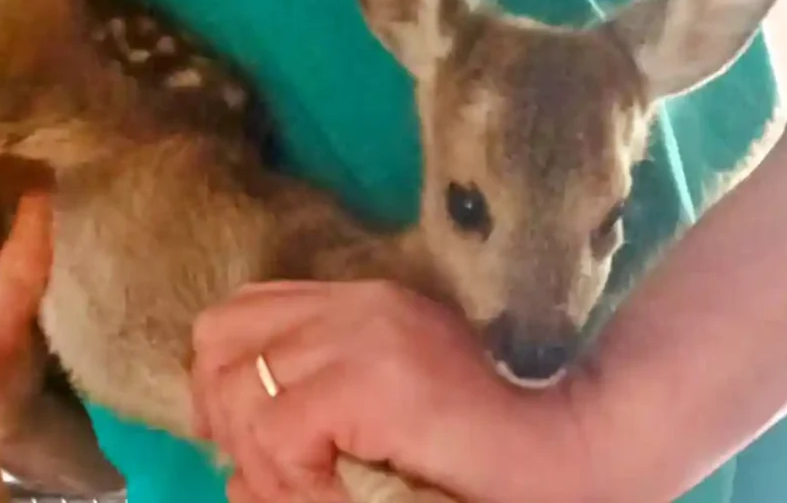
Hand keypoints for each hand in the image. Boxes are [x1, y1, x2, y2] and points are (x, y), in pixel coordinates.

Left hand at [191, 281, 592, 502]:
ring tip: (311, 489)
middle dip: (220, 407)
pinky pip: (276, 434)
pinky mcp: (367, 378)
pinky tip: (337, 487)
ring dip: (260, 459)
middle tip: (259, 463)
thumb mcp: (387, 417)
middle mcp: (354, 305)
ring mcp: (361, 335)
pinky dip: (290, 477)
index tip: (244, 436)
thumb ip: (317, 416)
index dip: (222, 376)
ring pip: (239, 392)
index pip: (240, 315)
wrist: (567, 445)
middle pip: (219, 337)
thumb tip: (232, 471)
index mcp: (361, 303)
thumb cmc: (485, 442)